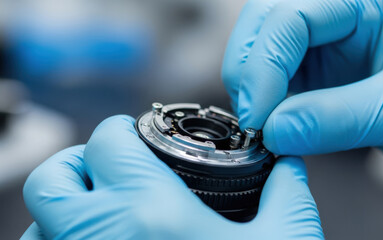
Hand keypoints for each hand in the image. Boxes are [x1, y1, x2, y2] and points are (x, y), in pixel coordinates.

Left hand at [22, 115, 322, 239]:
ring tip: (102, 211)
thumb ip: (286, 195)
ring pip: (37, 226)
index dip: (121, 130)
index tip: (133, 135)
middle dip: (76, 163)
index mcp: (149, 212)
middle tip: (108, 168)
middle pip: (51, 178)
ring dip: (64, 210)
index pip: (106, 141)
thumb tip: (288, 166)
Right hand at [222, 0, 382, 183]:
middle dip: (250, 70)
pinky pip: (275, 79)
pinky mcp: (318, 69)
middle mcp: (341, 11)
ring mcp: (326, 40)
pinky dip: (266, 103)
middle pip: (266, 23)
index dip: (265, 64)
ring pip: (262, 51)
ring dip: (252, 88)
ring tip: (263, 128)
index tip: (258, 116)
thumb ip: (337, 118)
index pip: (293, 14)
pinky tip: (273, 126)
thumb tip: (273, 132)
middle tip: (253, 120)